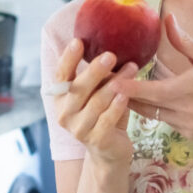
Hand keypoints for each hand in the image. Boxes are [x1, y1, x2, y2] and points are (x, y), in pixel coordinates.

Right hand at [49, 40, 138, 167]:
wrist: (109, 151)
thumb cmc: (104, 114)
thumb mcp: (97, 92)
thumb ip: (98, 76)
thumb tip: (110, 45)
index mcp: (61, 98)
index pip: (61, 75)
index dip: (68, 59)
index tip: (78, 41)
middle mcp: (65, 113)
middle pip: (78, 88)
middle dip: (94, 70)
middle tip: (110, 55)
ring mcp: (79, 129)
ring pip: (96, 102)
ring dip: (115, 84)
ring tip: (131, 68)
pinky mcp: (96, 140)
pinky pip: (107, 119)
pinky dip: (117, 106)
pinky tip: (126, 95)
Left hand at [113, 14, 192, 139]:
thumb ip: (184, 42)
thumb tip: (167, 19)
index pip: (150, 91)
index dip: (127, 87)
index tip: (108, 79)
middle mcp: (188, 110)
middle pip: (144, 105)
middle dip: (124, 94)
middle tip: (105, 81)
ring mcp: (188, 125)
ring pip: (151, 114)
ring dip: (138, 102)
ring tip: (120, 88)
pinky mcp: (188, 135)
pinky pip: (164, 120)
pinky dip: (157, 109)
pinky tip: (150, 98)